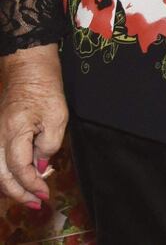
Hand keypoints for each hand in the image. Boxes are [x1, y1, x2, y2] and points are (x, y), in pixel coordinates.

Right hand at [0, 44, 67, 205]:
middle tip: (37, 203)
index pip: (19, 170)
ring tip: (29, 196)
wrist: (29, 63)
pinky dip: (8, 172)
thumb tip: (41, 166)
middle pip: (2, 176)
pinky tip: (22, 176)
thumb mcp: (57, 116)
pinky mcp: (0, 131)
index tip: (46, 194)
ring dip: (12, 186)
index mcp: (13, 133)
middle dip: (19, 194)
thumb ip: (49, 145)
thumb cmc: (45, 85)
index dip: (32, 185)